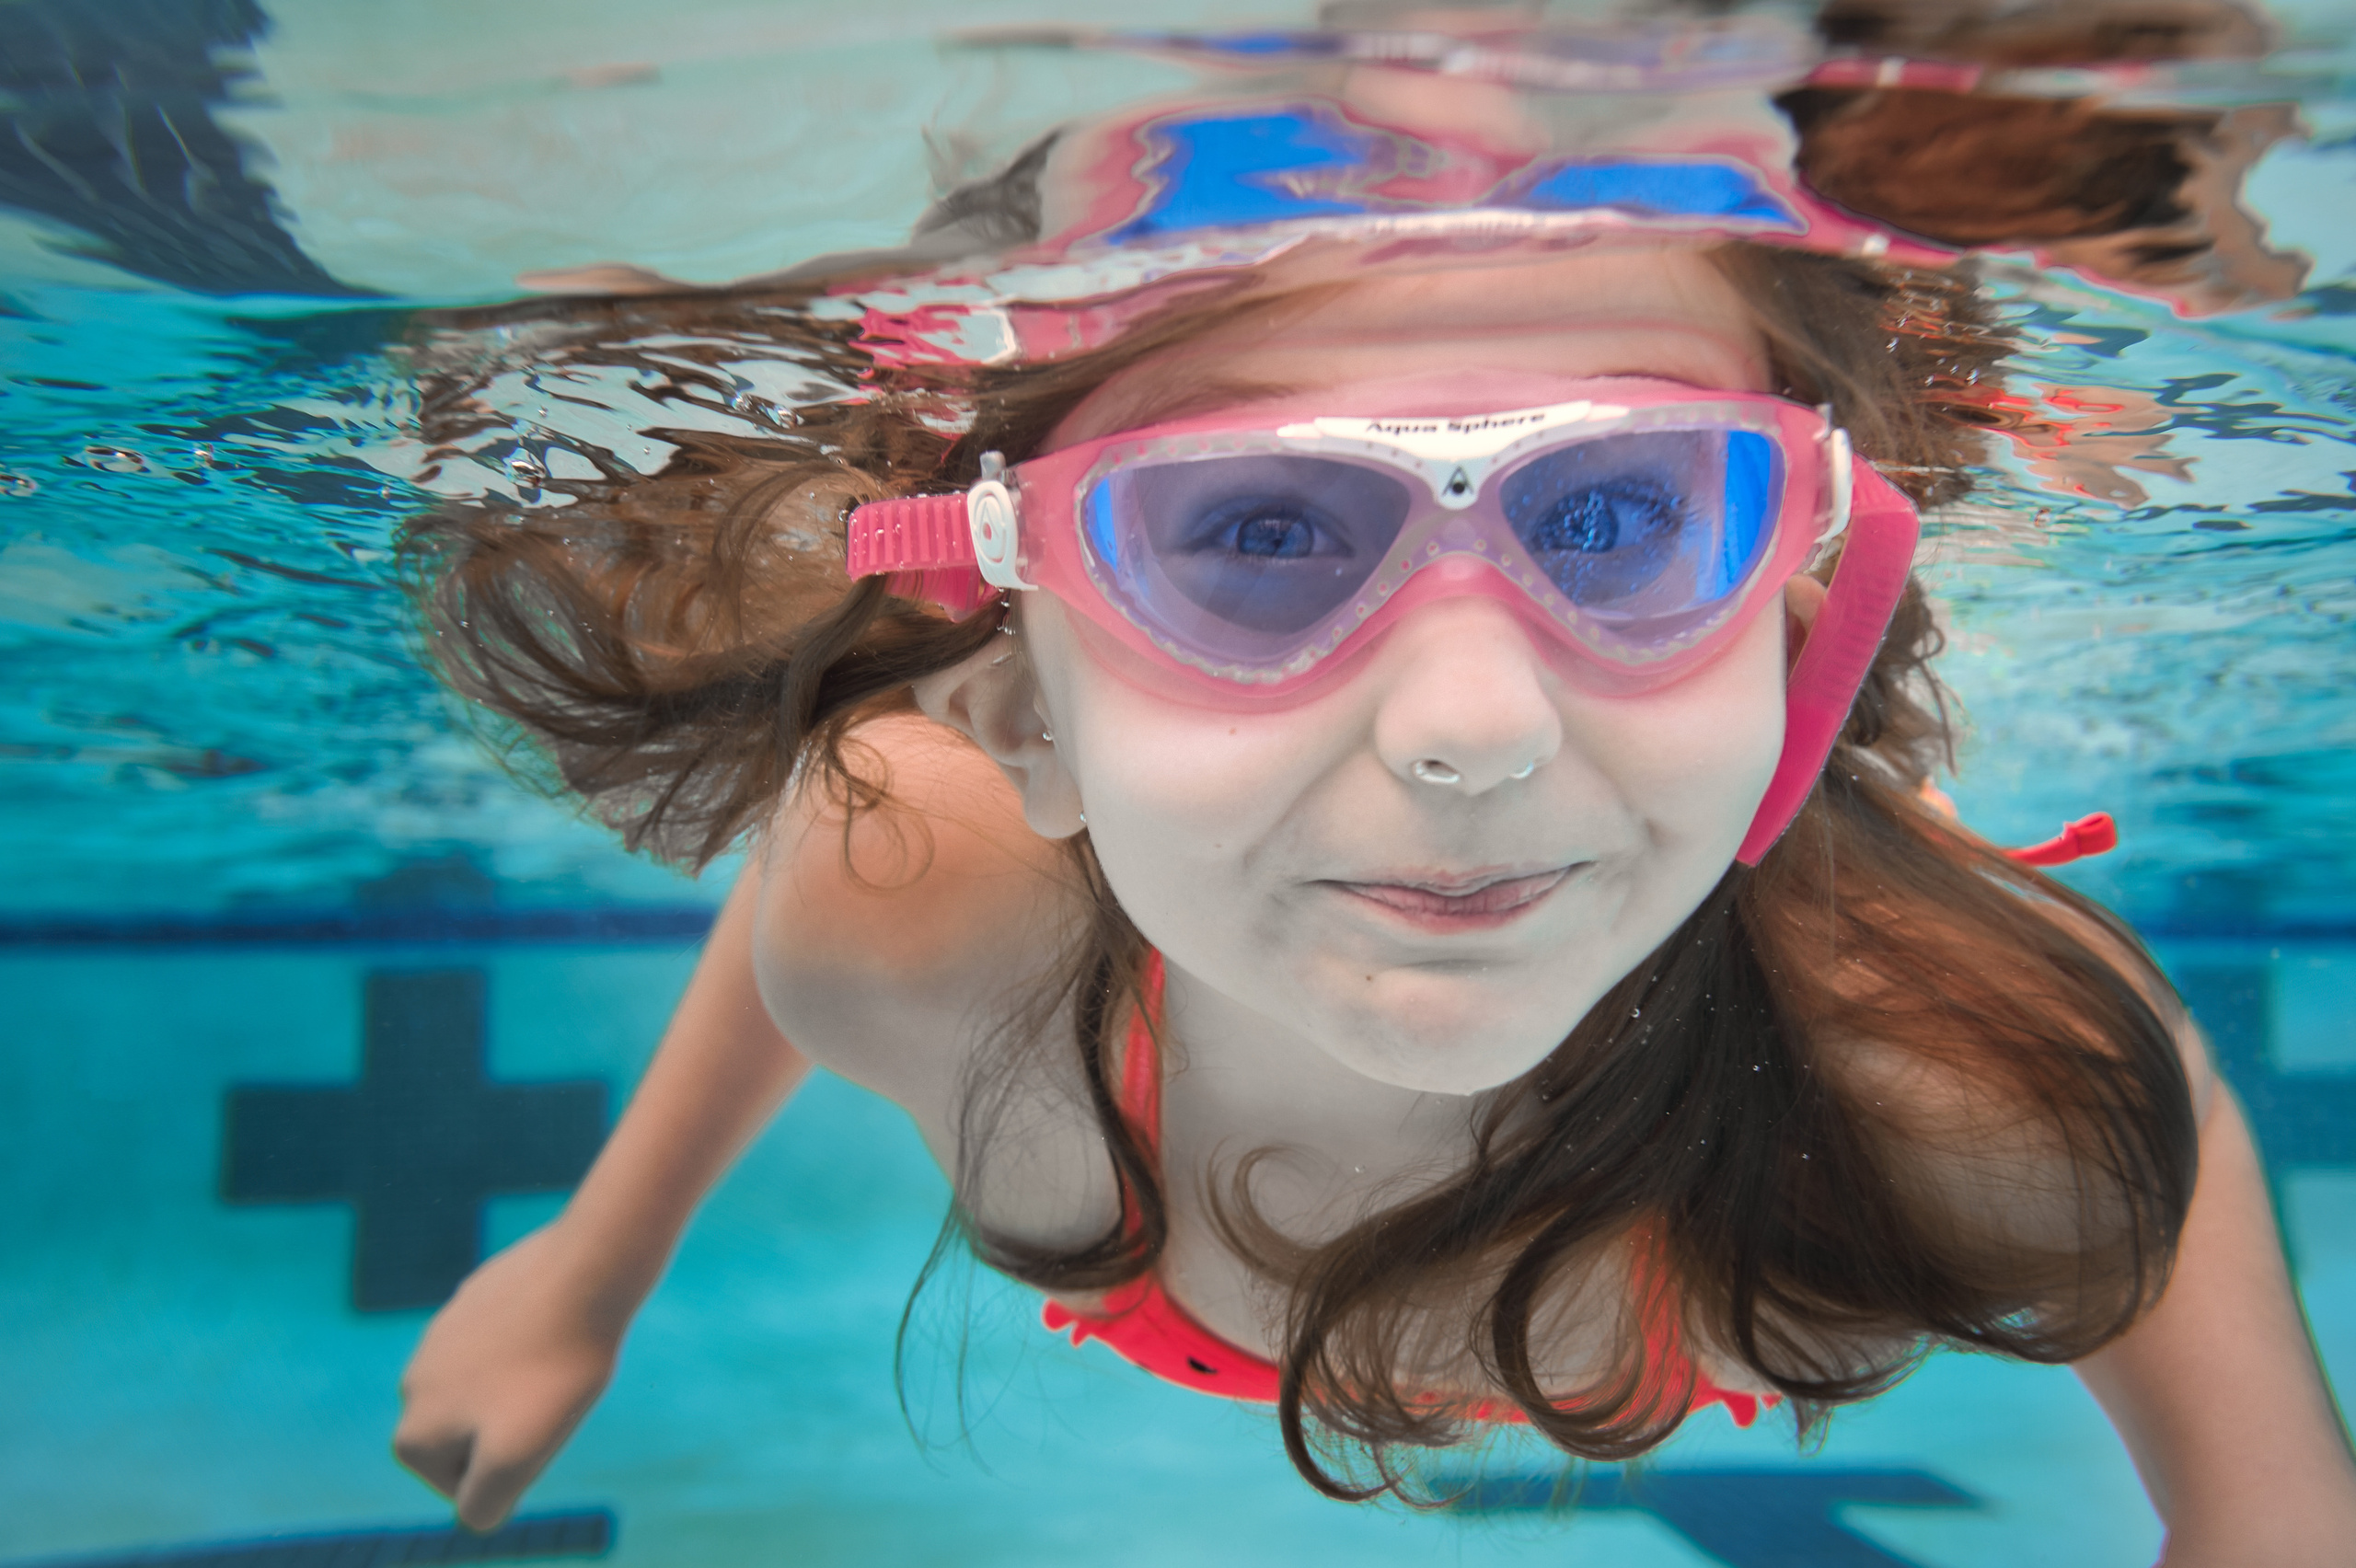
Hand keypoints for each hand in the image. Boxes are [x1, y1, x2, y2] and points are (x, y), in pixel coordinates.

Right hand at [393, 1221, 629, 1530]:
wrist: (586, 1272)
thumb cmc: (556, 1370)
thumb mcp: (517, 1458)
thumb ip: (482, 1502)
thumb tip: (474, 1506)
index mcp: (413, 1433)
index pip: (467, 1489)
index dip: (514, 1468)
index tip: (538, 1428)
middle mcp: (411, 1384)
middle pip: (475, 1438)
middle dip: (513, 1428)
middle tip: (552, 1398)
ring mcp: (437, 1335)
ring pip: (490, 1390)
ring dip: (521, 1386)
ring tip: (556, 1362)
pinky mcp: (471, 1300)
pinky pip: (503, 1345)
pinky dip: (528, 1346)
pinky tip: (555, 1326)